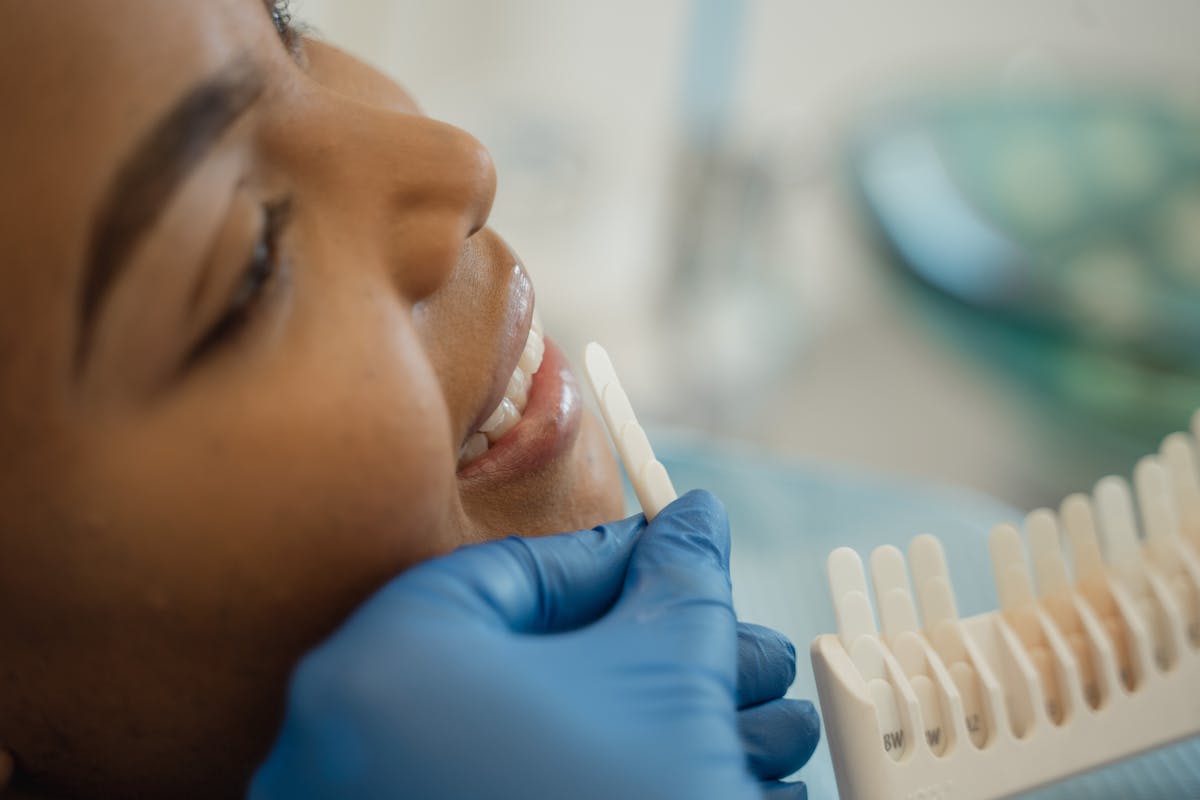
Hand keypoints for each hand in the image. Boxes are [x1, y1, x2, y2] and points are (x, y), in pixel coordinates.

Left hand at [249, 490, 818, 798]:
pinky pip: (509, 798)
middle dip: (661, 660)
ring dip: (652, 729)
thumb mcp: (664, 688)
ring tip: (762, 736)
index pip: (508, 573)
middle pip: (529, 666)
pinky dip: (595, 783)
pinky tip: (708, 785)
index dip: (612, 561)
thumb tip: (695, 520)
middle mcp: (344, 747)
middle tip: (740, 658)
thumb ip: (677, 586)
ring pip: (530, 746)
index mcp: (383, 668)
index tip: (676, 558)